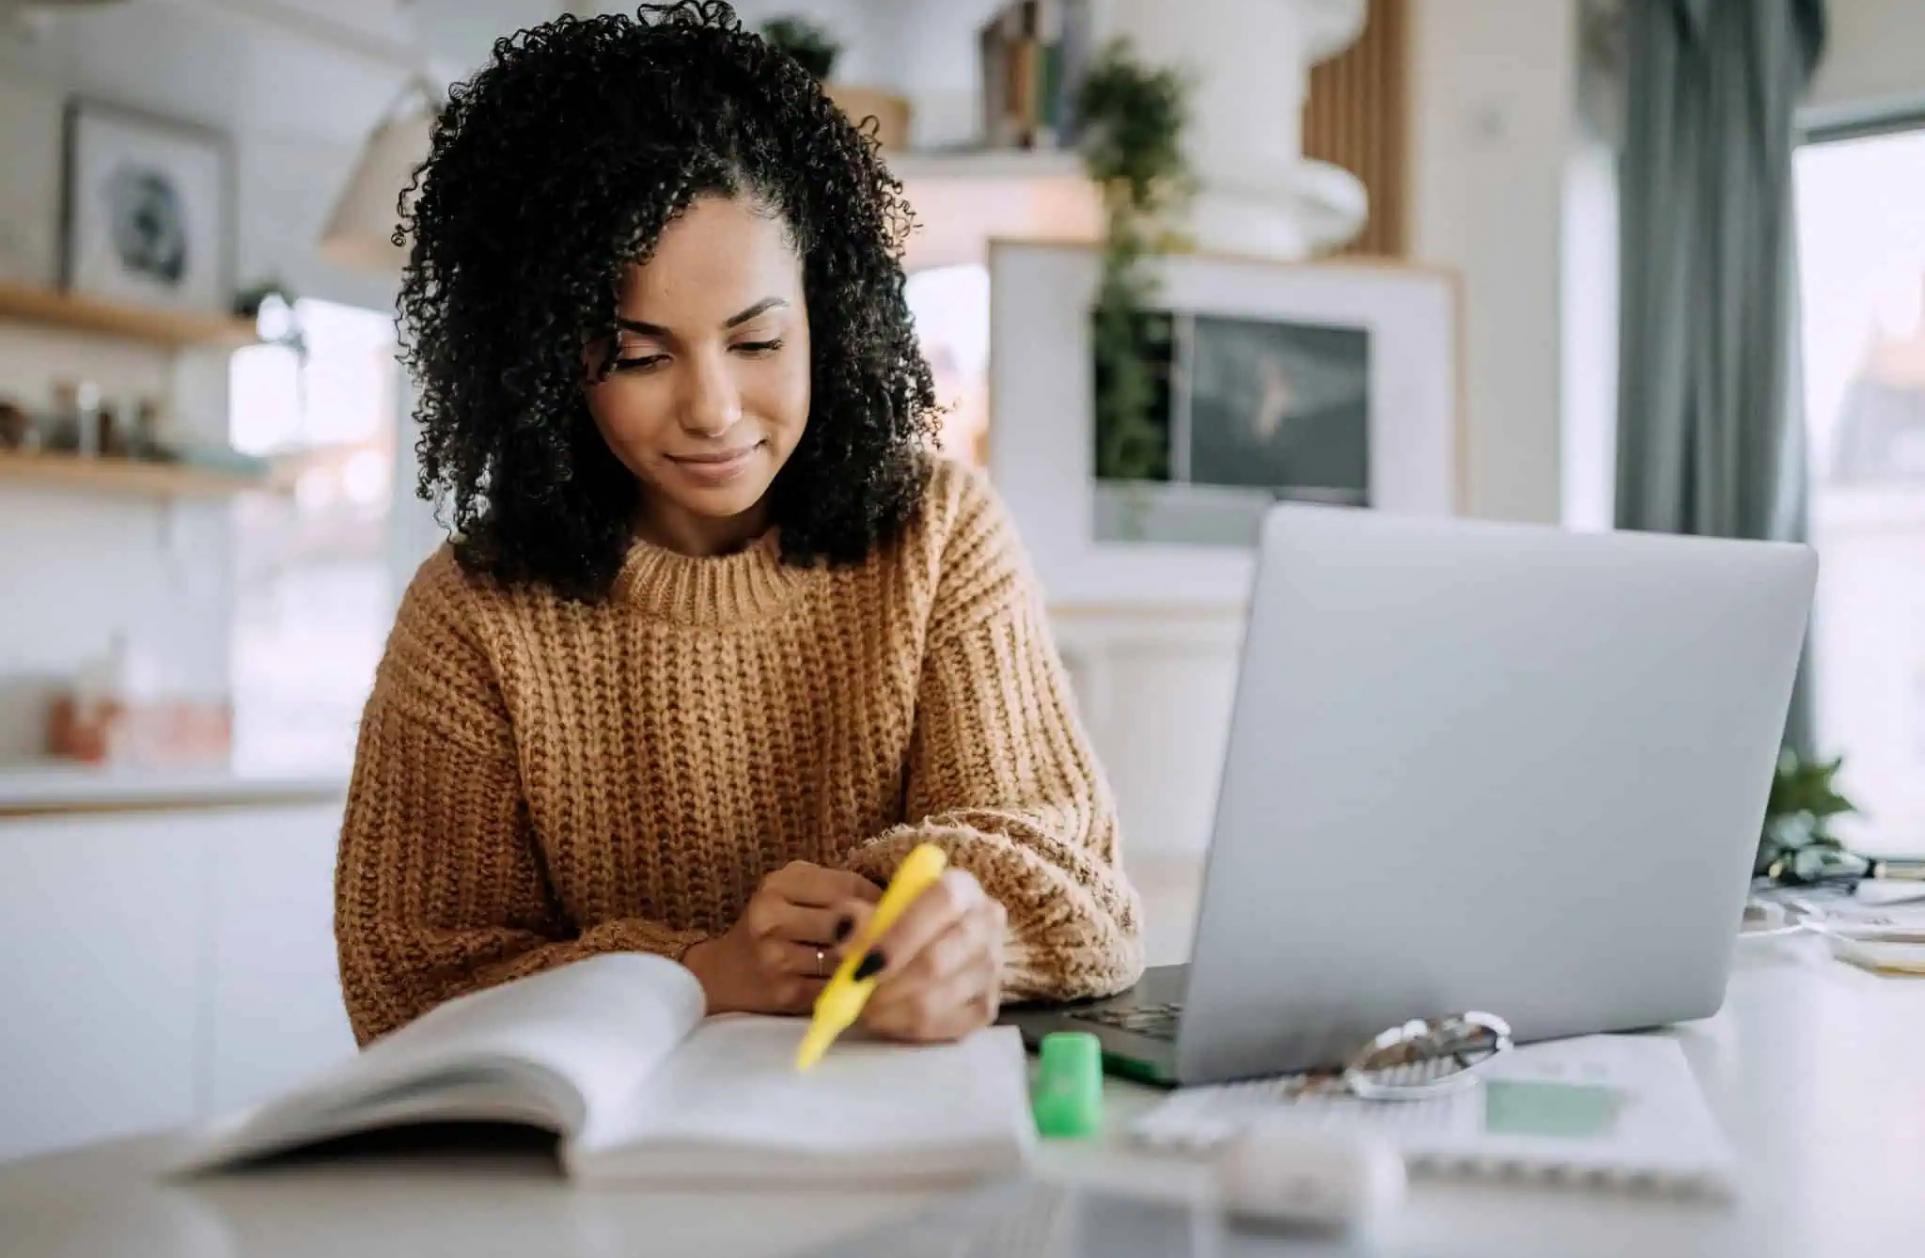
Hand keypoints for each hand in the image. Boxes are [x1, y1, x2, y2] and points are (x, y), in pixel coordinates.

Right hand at [683, 861, 879, 1014]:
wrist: (725, 974)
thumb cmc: (772, 927)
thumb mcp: (793, 892)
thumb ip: (835, 887)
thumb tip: (895, 897)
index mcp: (777, 885)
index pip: (846, 886)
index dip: (877, 899)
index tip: (893, 909)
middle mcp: (771, 918)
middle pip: (847, 921)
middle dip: (874, 930)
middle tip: (892, 936)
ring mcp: (776, 958)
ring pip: (845, 956)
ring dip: (866, 960)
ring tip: (876, 958)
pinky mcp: (786, 993)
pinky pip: (836, 987)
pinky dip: (853, 985)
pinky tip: (860, 981)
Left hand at [856, 868, 1006, 1042]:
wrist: (930, 944)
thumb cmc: (898, 921)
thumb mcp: (873, 908)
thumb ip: (854, 917)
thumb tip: (845, 940)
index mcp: (962, 887)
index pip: (941, 903)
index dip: (900, 934)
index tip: (861, 962)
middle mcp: (987, 923)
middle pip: (938, 960)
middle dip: (888, 984)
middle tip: (856, 994)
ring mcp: (993, 967)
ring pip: (938, 999)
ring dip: (892, 1010)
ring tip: (865, 1008)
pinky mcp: (989, 1005)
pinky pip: (946, 1026)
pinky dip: (908, 1029)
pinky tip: (887, 1019)